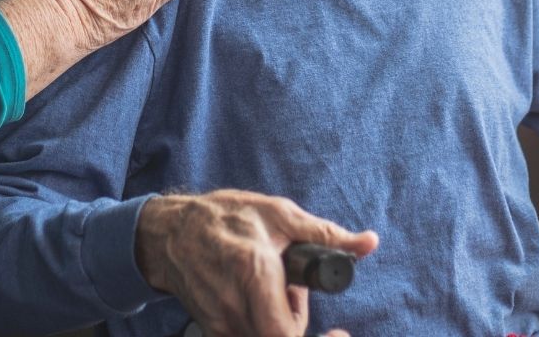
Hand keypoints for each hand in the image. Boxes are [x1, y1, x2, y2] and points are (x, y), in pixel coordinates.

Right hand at [136, 190, 376, 336]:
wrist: (171, 232)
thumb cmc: (225, 217)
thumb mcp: (278, 214)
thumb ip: (325, 234)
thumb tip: (368, 242)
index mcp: (253, 271)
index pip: (286, 332)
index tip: (338, 333)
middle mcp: (234, 304)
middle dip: (297, 322)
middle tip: (295, 294)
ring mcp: (220, 321)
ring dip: (280, 323)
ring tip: (274, 289)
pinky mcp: (212, 329)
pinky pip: (246, 336)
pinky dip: (261, 324)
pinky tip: (256, 299)